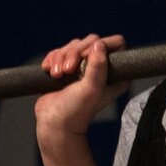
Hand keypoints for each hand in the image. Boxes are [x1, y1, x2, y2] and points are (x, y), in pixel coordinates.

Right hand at [34, 33, 128, 148]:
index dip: (101, 45)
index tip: (85, 58)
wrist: (54, 124)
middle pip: (91, 41)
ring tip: (57, 75)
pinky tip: (49, 71)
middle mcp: (100, 68)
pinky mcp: (66, 68)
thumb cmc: (76, 112)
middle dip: (75, 52)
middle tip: (68, 70)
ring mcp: (82, 68)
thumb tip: (99, 44)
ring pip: (74, 45)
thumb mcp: (91, 89)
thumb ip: (97, 67)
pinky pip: (60, 51)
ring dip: (61, 57)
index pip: (116, 44)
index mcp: (114, 73)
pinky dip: (52, 59)